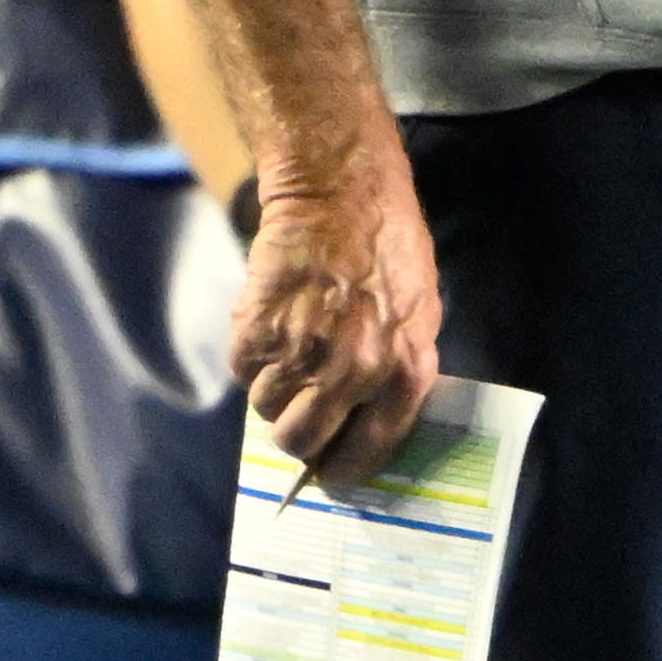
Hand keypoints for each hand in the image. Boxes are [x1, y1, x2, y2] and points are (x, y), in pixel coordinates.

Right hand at [230, 88, 447, 479]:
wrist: (340, 192)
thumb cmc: (388, 247)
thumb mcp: (419, 314)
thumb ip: (396, 371)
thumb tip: (366, 421)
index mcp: (406, 373)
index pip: (368, 451)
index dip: (342, 466)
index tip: (329, 468)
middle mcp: (356, 374)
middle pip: (303, 441)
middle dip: (295, 434)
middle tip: (295, 411)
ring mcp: (304, 354)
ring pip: (266, 409)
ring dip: (270, 388)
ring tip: (287, 348)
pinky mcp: (259, 331)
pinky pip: (242, 372)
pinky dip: (248, 356)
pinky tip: (269, 322)